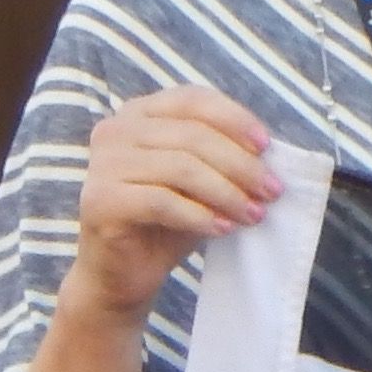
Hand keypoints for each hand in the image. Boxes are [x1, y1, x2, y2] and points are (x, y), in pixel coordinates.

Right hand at [70, 87, 279, 320]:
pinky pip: (161, 201)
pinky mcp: (100, 201)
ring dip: (226, 192)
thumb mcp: (201, 181)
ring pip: (180, 167)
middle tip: (271, 191)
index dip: (234, 119)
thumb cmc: (167, 222)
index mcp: (139, 113)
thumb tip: (268, 155)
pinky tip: (223, 228)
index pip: (193, 99)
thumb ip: (224, 158)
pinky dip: (199, 215)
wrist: (123, 273)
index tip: (267, 147)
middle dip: (240, 164)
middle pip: (192, 135)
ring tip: (253, 214)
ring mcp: (103, 164)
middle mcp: (115, 130)